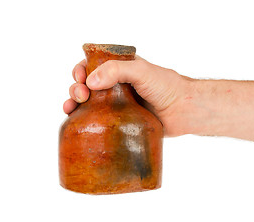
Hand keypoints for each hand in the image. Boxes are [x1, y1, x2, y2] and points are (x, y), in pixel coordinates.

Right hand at [63, 57, 192, 136]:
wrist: (183, 110)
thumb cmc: (166, 86)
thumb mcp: (141, 71)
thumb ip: (116, 70)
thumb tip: (90, 82)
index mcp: (121, 69)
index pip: (93, 65)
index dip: (82, 70)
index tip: (80, 78)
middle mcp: (117, 86)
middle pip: (87, 84)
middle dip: (77, 88)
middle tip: (80, 96)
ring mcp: (118, 104)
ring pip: (90, 103)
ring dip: (75, 104)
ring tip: (70, 109)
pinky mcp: (121, 121)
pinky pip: (100, 120)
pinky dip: (86, 120)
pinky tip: (77, 123)